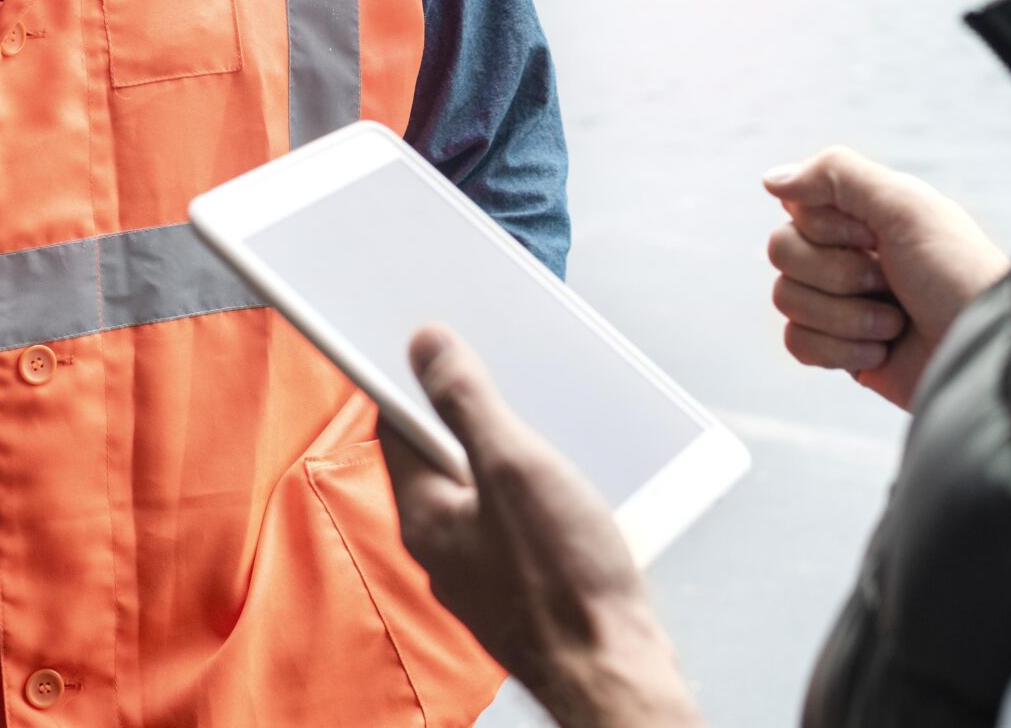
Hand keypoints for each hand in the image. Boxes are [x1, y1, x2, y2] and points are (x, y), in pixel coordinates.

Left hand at [384, 327, 703, 727]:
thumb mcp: (514, 466)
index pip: (396, 425)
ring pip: (484, 490)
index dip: (414, 376)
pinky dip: (535, 494)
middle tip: (507, 372)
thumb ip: (467, 403)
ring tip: (553, 427)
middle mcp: (442, 545)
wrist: (614, 671)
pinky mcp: (522, 588)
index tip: (437, 338)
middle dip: (471, 410)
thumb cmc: (564, 580)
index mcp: (424, 514)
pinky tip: (574, 486)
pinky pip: (515, 523)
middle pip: (442, 454)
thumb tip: (423, 344)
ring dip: (511, 453)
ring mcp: (482, 570)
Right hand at [763, 146, 1010, 410]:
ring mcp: (841, 304)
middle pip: (781, 251)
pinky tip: (881, 352)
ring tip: (895, 323)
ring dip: (846, 317)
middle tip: (888, 282)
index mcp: (863, 216)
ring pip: (786, 299)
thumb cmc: (958, 275)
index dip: (827, 228)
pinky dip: (839, 351)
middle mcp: (847, 255)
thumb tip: (770, 180)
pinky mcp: (839, 351)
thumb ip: (837, 174)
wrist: (985, 354)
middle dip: (836, 275)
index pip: (796, 209)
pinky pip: (796, 343)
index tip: (875, 238)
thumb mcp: (906, 205)